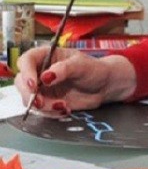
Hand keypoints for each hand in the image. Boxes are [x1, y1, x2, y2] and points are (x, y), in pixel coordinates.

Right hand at [15, 46, 136, 113]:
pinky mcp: (47, 101)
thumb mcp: (82, 66)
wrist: (105, 86)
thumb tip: (46, 76)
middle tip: (42, 103)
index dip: (26, 72)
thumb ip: (64, 69)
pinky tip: (65, 109)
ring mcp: (43, 87)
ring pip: (28, 99)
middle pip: (21, 82)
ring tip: (62, 106)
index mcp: (47, 55)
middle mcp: (41, 71)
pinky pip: (40, 110)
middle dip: (30, 95)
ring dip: (42, 106)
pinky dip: (50, 113)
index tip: (33, 85)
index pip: (26, 60)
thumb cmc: (95, 70)